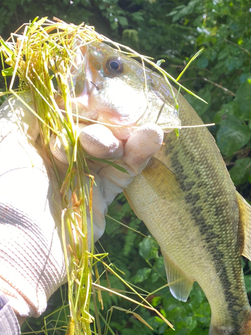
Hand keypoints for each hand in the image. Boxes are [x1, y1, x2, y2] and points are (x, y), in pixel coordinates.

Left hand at [0, 95, 162, 317]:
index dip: (85, 97)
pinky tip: (153, 138)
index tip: (100, 86)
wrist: (16, 248)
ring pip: (111, 147)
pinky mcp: (100, 201)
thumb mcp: (7, 135)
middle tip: (117, 115)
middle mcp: (57, 156)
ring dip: (126, 136)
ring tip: (142, 131)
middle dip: (106, 118)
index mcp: (33, 138)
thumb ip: (31, 106)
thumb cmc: (5, 188)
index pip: (66, 109)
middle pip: (92, 125)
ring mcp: (80, 178)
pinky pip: (123, 174)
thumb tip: (57, 87)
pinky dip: (139, 156)